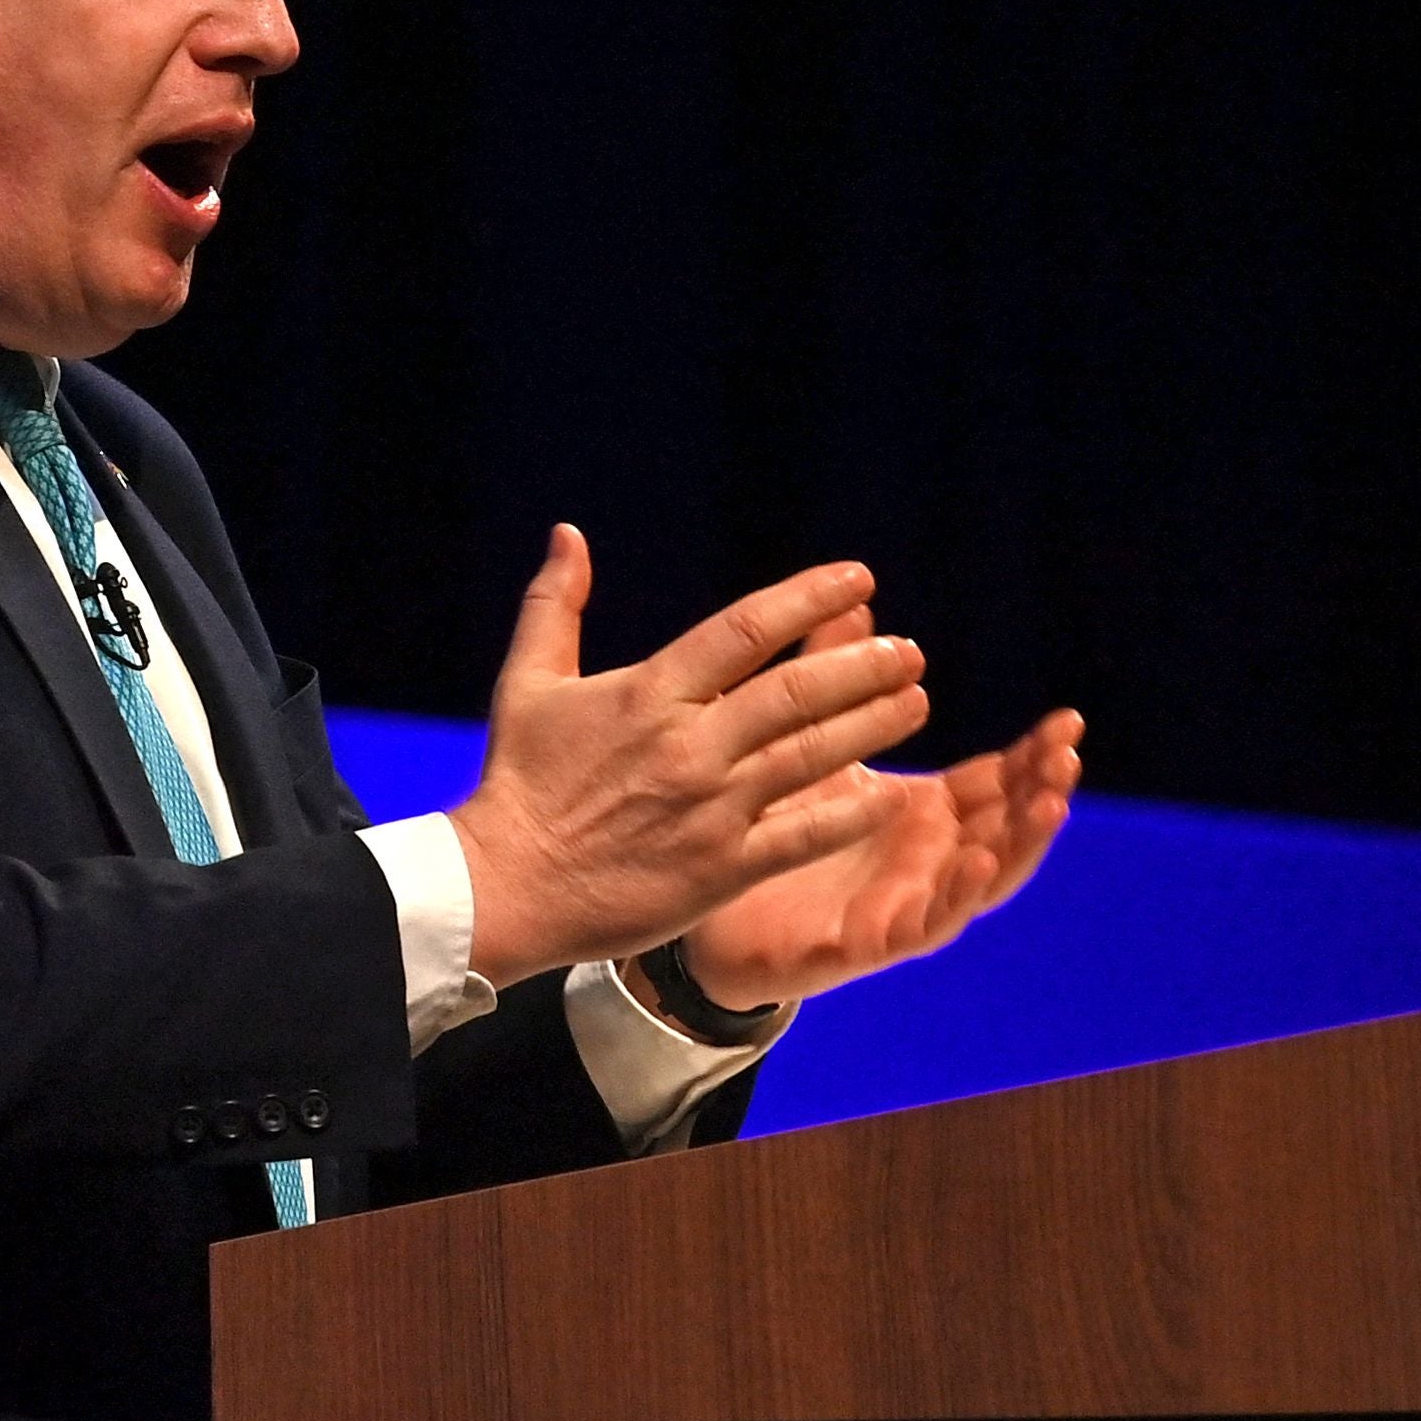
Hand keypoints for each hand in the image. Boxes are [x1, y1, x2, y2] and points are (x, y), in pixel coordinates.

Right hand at [450, 526, 934, 990]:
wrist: (503, 887)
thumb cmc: (517, 782)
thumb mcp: (527, 682)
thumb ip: (555, 604)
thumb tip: (568, 533)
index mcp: (649, 693)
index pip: (745, 630)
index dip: (809, 598)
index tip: (860, 579)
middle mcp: (689, 745)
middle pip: (796, 692)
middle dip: (863, 666)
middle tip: (910, 651)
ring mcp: (710, 809)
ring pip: (811, 756)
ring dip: (873, 725)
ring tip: (916, 701)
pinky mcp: (720, 870)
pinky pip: (802, 835)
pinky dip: (850, 812)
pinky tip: (889, 793)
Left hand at [671, 707, 1084, 1011]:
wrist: (706, 904)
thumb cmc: (774, 822)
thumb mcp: (811, 744)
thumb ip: (835, 678)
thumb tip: (853, 601)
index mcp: (923, 814)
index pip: (997, 782)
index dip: (1035, 755)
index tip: (1068, 720)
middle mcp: (925, 860)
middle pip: (1004, 828)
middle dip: (1042, 794)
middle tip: (1067, 756)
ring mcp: (902, 903)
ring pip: (980, 880)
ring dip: (1019, 845)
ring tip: (1048, 805)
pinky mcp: (865, 943)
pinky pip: (922, 925)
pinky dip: (955, 897)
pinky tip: (975, 864)